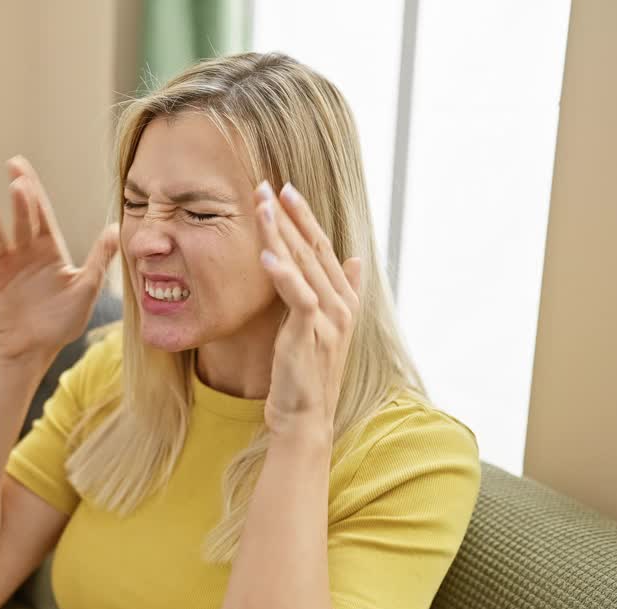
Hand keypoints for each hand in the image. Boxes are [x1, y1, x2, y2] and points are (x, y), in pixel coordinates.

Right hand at [0, 156, 119, 361]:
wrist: (32, 350)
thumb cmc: (61, 321)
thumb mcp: (85, 290)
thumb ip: (98, 260)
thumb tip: (115, 229)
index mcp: (48, 250)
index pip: (41, 214)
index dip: (33, 191)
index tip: (20, 167)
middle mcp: (23, 252)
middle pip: (20, 222)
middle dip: (19, 201)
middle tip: (17, 182)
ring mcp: (2, 267)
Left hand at [255, 181, 362, 437]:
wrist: (305, 417)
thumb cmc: (307, 373)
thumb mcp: (323, 326)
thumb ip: (336, 289)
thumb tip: (354, 258)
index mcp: (343, 298)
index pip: (322, 247)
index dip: (304, 217)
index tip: (285, 189)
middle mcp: (341, 304)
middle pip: (312, 249)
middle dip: (289, 215)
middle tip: (267, 184)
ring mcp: (329, 319)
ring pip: (303, 265)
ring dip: (281, 233)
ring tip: (262, 205)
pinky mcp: (312, 334)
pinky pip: (298, 297)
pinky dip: (283, 275)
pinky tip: (266, 255)